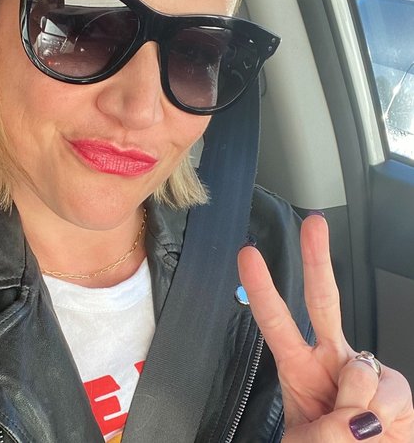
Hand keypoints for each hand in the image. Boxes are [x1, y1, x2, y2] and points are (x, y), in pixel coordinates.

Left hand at [238, 214, 413, 440]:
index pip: (276, 321)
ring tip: (353, 431)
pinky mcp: (396, 387)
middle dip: (318, 259)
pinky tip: (377, 426)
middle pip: (323, 300)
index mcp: (298, 366)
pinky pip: (387, 392)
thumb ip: (320, 434)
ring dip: (352, 410)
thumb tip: (355, 419)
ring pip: (359, 368)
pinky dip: (380, 417)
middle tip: (314, 224)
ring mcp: (364, 370)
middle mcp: (331, 358)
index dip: (261, 288)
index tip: (249, 254)